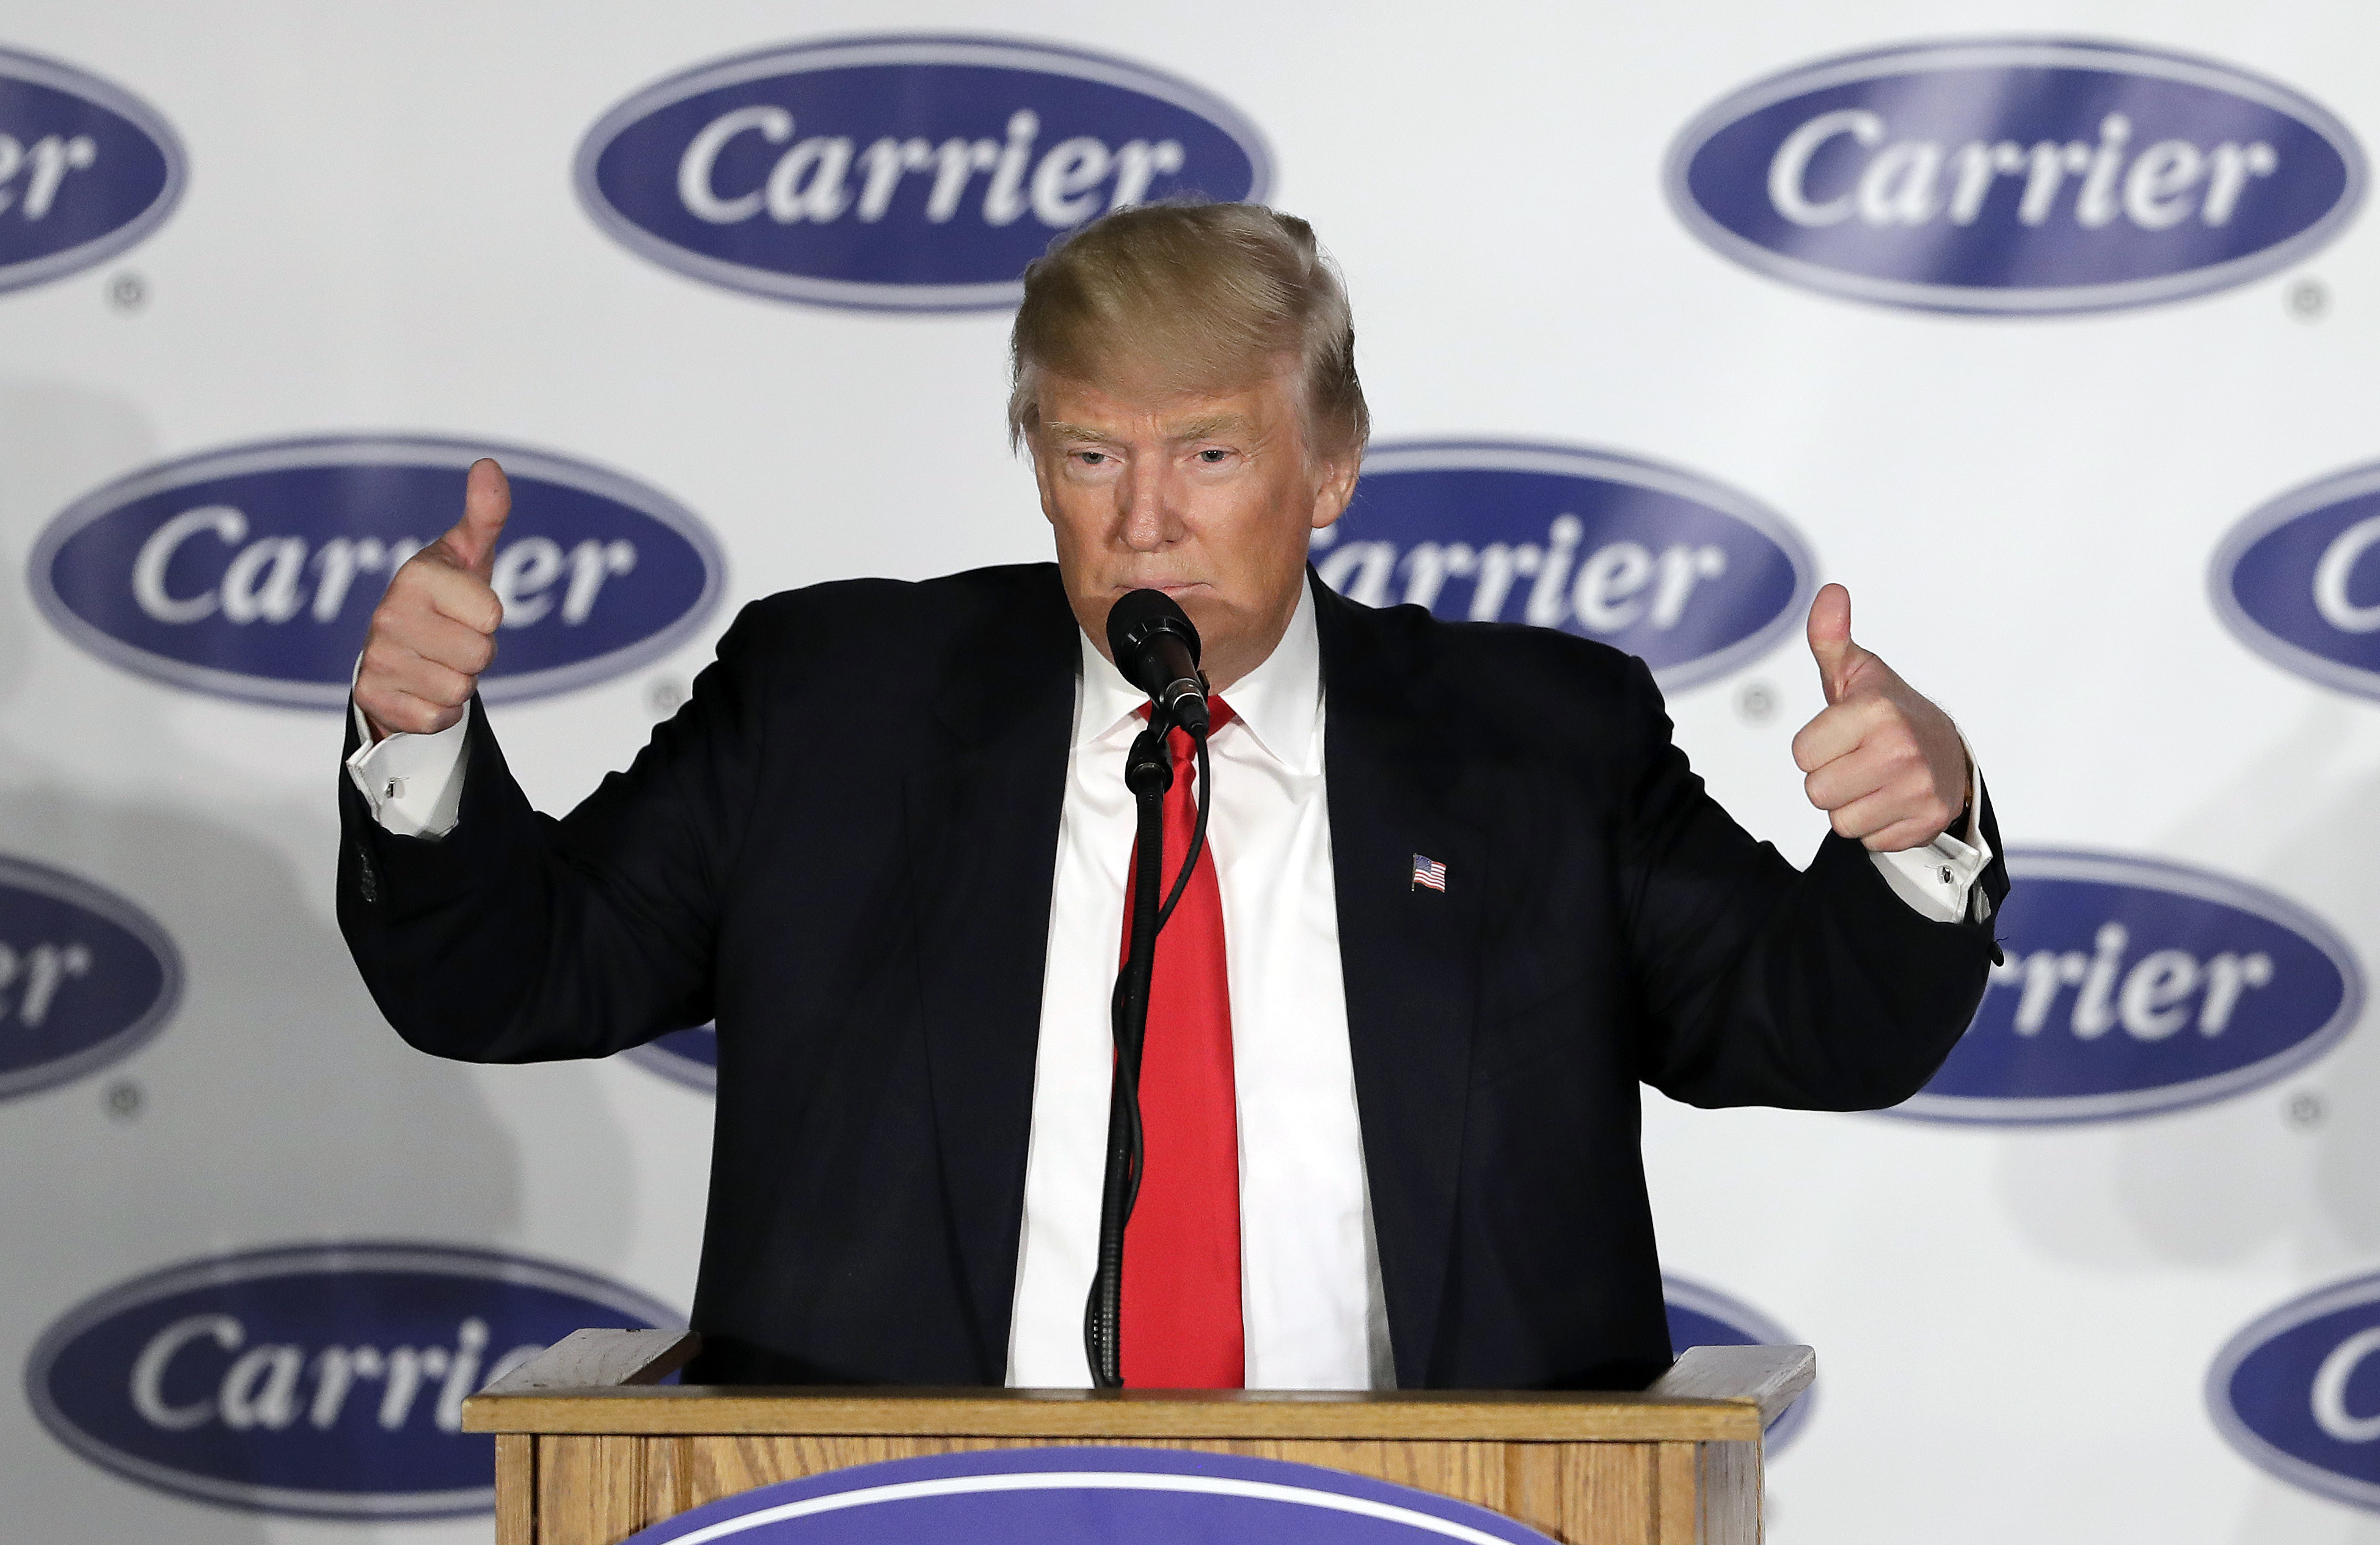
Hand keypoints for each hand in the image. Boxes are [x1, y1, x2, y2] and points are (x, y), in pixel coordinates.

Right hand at [354, 458, 508, 739]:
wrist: (399, 648)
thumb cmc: (445, 596)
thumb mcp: (468, 554)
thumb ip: (485, 513)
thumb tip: (489, 466)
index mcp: (415, 576)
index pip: (491, 615)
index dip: (488, 617)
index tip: (466, 608)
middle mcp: (388, 615)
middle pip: (479, 656)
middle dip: (476, 653)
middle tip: (453, 638)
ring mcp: (377, 658)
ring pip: (459, 691)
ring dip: (458, 681)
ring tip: (436, 660)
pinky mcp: (372, 697)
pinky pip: (436, 718)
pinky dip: (438, 710)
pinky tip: (421, 687)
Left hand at [1790, 583, 1968, 852]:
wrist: (1949, 750)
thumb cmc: (1889, 712)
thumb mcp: (1857, 673)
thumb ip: (1830, 637)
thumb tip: (1830, 593)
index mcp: (1877, 710)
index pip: (1802, 754)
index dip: (1816, 747)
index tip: (1842, 735)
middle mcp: (1901, 749)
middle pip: (1816, 792)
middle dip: (1831, 778)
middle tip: (1858, 759)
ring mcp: (1918, 788)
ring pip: (1840, 821)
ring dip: (1850, 804)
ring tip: (1874, 779)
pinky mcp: (1927, 821)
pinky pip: (1869, 840)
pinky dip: (1876, 825)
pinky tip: (1892, 799)